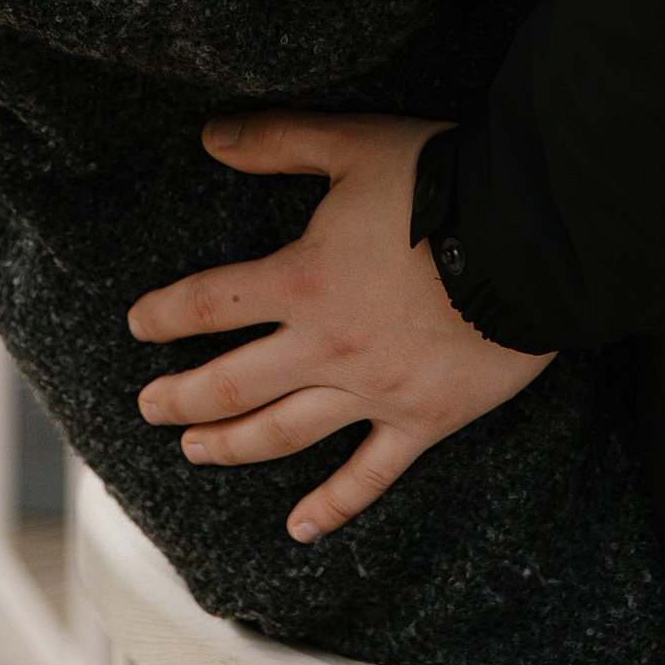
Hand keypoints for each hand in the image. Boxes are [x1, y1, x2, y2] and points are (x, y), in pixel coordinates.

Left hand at [127, 113, 552, 541]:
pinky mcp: (420, 420)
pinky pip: (370, 475)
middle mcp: (325, 345)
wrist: (526, 241)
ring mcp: (371, 391)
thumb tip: (211, 137)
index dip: (168, 315)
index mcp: (302, 279)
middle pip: (234, 383)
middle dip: (183, 397)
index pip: (212, 303)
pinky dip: (334, 505)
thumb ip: (277, 141)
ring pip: (285, 433)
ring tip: (196, 452)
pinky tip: (302, 527)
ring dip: (233, 446)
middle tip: (149, 407)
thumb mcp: (351, 144)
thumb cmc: (439, 184)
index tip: (138, 326)